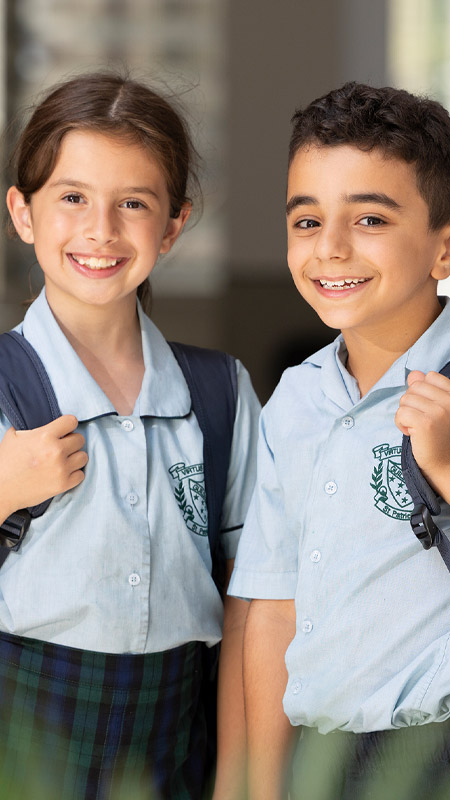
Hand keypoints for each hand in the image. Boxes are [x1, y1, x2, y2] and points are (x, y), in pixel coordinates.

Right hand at [0, 414, 87, 521]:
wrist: (1, 489)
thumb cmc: (5, 463)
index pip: (71, 421)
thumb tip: (37, 419)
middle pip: (80, 439)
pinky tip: (64, 472)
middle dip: (71, 442)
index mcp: (45, 435)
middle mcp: (56, 451)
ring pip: (83, 457)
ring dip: (75, 457)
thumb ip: (30, 427)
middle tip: (61, 447)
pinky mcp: (63, 484)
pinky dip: (74, 474)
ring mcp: (61, 469)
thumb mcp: (13, 436)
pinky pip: (81, 475)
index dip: (68, 425)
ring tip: (64, 460)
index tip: (64, 430)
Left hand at [395, 370, 449, 500]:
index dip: (422, 392)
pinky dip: (401, 424)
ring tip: (417, 428)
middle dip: (411, 404)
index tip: (427, 409)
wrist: (446, 465)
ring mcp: (439, 411)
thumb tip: (413, 373)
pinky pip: (401, 413)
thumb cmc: (441, 438)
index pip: (430, 377)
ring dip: (405, 415)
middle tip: (421, 421)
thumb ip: (427, 390)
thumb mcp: (437, 410)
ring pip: (405, 400)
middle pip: (415, 387)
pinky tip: (412, 434)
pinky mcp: (425, 423)